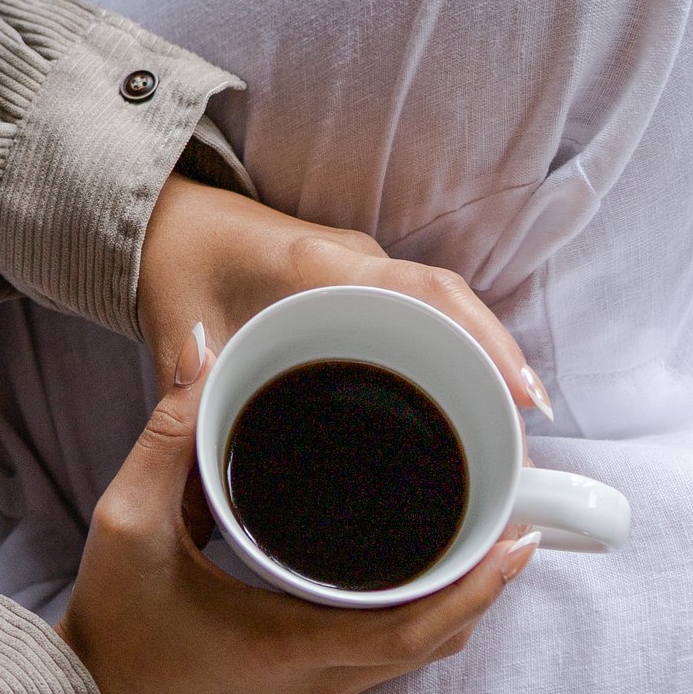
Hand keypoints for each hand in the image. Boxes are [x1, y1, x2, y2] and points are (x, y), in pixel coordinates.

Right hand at [58, 334, 539, 693]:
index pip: (414, 631)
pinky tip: (427, 567)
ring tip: (487, 532)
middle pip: (434, 642)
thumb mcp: (127, 519)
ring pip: (417, 654)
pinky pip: (389, 655)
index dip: (477, 588)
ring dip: (460, 601)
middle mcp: (318, 681)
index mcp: (291, 648)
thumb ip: (169, 435)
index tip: (520, 539)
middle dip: (485, 584)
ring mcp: (314, 692)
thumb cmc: (113, 618)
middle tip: (518, 516)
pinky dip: (424, 615)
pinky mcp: (305, 688)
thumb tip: (208, 357)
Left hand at [134, 176, 554, 421]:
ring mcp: (363, 268)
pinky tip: (473, 409)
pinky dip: (456, 354)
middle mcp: (353, 259)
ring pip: (445, 310)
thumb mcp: (180, 334)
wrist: (167, 219)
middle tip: (525, 450)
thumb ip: (195, 400)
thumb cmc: (177, 267)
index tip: (521, 397)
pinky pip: (425, 313)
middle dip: (498, 368)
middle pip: (451, 306)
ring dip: (484, 364)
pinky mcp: (361, 283)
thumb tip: (213, 474)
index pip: (421, 293)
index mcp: (316, 265)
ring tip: (513, 442)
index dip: (480, 341)